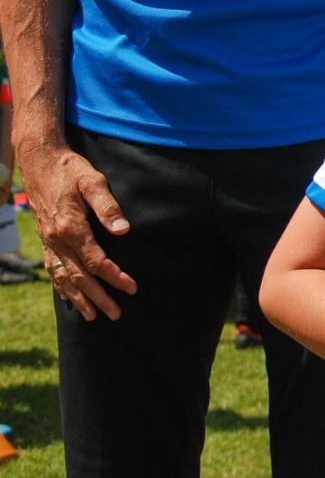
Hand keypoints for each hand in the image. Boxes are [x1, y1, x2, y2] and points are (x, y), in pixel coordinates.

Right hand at [20, 139, 136, 320]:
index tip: (132, 287)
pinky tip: (69, 296)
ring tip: (93, 316)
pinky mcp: (45, 238)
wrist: (39, 161)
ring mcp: (48, 241)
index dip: (115, 276)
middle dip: (99, 297)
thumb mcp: (93, 180)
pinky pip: (52, 268)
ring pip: (64, 276)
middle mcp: (57, 239)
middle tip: (116, 314)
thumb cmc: (71, 169)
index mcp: (71, 227)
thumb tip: (123, 230)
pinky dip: (61, 285)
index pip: (96, 261)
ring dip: (79, 298)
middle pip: (80, 275)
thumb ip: (108, 206)